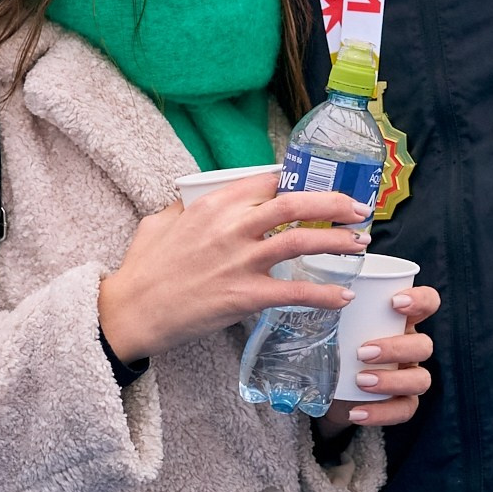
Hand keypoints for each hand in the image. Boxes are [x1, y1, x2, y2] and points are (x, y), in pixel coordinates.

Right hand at [97, 175, 371, 361]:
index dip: (299, 179)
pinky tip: (342, 296)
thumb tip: (201, 201)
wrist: (131, 311)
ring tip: (361, 244)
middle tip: (359, 207)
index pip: (266, 180)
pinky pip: (294, 292)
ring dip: (338, 241)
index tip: (320, 184)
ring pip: (300, 241)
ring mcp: (239, 261)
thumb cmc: (143, 268)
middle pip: (294, 203)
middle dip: (333, 202)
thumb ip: (187, 208)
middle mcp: (231, 226)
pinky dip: (323, 294)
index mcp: (213, 204)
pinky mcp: (244, 296)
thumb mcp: (161, 222)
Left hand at [322, 283, 440, 430]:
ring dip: (392, 381)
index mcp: (401, 319)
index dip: (420, 301)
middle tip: (362, 352)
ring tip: (360, 381)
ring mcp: (409, 376)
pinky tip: (356, 413)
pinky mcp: (400, 403)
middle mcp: (411, 347)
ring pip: (421, 380)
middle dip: (396, 348)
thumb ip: (328, 306)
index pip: (428, 303)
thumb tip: (320, 295)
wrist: (328, 387)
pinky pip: (404, 410)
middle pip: (424, 345)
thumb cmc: (334, 342)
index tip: (394, 303)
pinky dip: (380, 413)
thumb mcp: (331, 322)